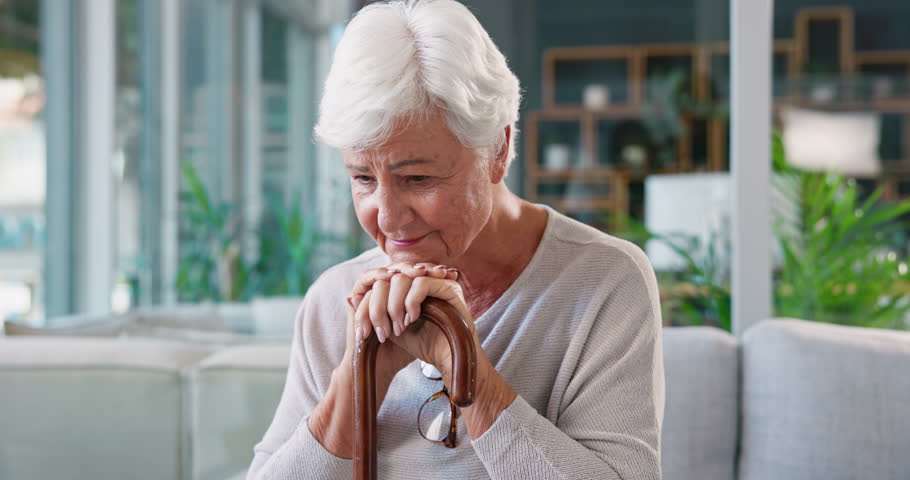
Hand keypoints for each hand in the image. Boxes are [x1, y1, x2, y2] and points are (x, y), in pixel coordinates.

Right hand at [308, 263, 452, 458]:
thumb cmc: (404, 349)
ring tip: (417, 273)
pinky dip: (378, 275)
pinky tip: (392, 275)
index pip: (414, 274)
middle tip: (433, 271)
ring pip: (384, 271)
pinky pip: (365, 280)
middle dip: (417, 268)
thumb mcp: (423, 324)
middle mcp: (383, 293)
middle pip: (399, 268)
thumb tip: (454, 278)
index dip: (430, 270)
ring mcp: (368, 294)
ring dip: (400, 271)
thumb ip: (431, 304)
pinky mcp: (355, 298)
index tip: (448, 273)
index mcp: (399, 297)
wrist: (381, 367)